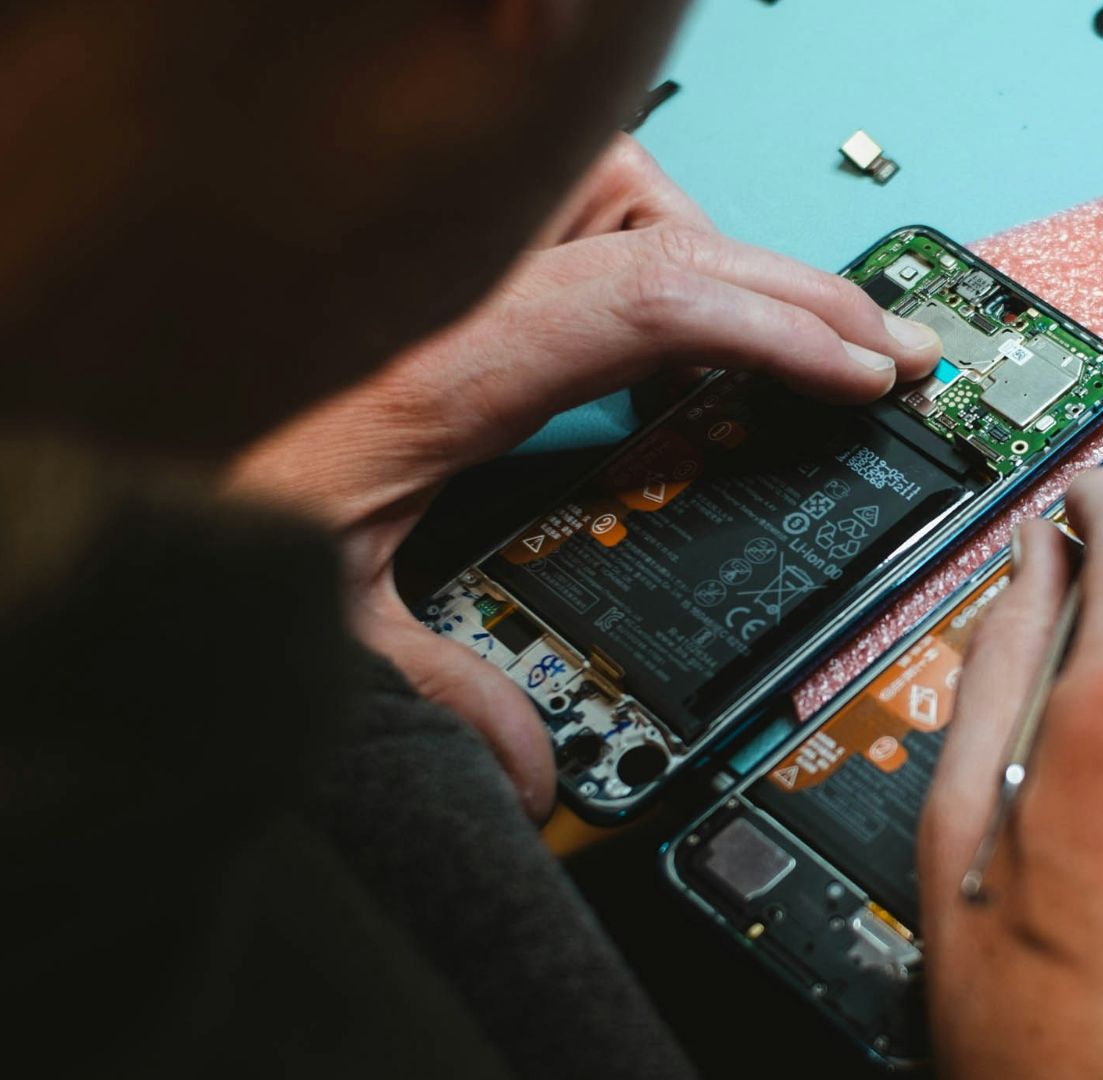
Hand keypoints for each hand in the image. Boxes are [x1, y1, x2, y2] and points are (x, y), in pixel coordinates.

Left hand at [229, 135, 940, 819]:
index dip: (779, 329)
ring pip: (626, 189)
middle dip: (801, 290)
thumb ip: (433, 689)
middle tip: (890, 347)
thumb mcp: (316, 610)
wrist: (112, 424)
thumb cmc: (190, 481)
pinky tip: (666, 323)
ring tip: (780, 330)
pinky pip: (582, 207)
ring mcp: (459, 257)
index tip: (866, 373)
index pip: (652, 304)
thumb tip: (529, 769)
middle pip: (670, 233)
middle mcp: (462, 284)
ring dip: (714, 249)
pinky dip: (649, 244)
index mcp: (451, 365)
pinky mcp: (454, 258)